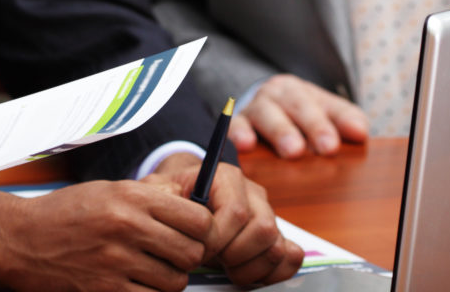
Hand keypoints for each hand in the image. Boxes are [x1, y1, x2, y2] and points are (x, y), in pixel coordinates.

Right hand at [0, 181, 211, 291]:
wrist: (19, 240)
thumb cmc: (64, 213)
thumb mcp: (106, 190)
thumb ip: (150, 195)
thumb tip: (193, 199)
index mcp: (129, 197)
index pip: (198, 218)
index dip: (200, 229)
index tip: (189, 232)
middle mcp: (126, 226)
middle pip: (192, 253)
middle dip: (185, 257)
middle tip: (168, 254)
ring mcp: (117, 261)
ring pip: (176, 281)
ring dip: (167, 278)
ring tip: (147, 268)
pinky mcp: (107, 290)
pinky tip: (131, 281)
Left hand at [147, 155, 302, 286]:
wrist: (186, 197)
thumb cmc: (172, 195)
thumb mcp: (158, 189)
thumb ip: (161, 194)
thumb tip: (169, 205)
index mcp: (226, 177)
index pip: (236, 212)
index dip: (218, 238)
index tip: (200, 249)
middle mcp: (253, 194)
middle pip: (263, 230)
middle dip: (235, 254)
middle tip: (214, 260)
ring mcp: (268, 215)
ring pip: (277, 247)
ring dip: (250, 267)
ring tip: (226, 268)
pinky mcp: (278, 236)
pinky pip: (291, 257)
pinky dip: (273, 273)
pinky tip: (246, 272)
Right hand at [229, 74, 368, 157]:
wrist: (261, 107)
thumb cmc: (298, 116)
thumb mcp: (324, 113)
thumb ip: (345, 121)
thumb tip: (359, 132)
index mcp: (305, 92)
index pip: (327, 106)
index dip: (337, 123)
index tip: (341, 143)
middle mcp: (279, 94)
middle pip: (298, 105)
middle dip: (313, 126)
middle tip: (327, 146)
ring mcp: (256, 106)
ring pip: (266, 113)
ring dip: (280, 131)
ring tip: (292, 151)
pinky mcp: (235, 120)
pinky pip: (234, 125)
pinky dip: (238, 133)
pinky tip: (244, 144)